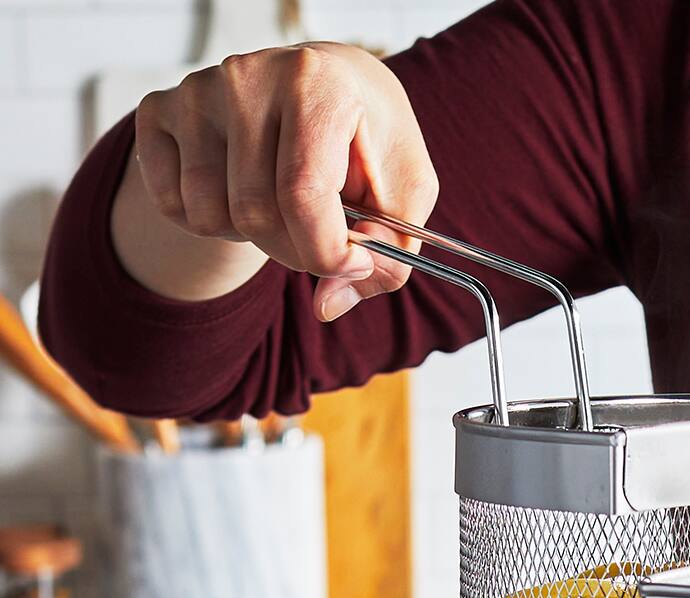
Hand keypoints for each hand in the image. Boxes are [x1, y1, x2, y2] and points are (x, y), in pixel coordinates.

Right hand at [128, 43, 436, 319]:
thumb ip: (387, 256)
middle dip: (296, 253)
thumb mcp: (406, 193)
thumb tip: (326, 306)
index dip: (328, 252)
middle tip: (320, 237)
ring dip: (251, 237)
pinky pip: (171, 204)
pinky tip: (239, 194)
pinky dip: (208, 222)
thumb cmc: (370, 141)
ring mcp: (196, 90)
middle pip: (255, 213)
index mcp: (317, 84)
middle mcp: (248, 77)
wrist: (329, 83)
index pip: (302, 194)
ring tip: (281, 206)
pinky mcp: (160, 109)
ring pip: (209, 215)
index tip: (355, 265)